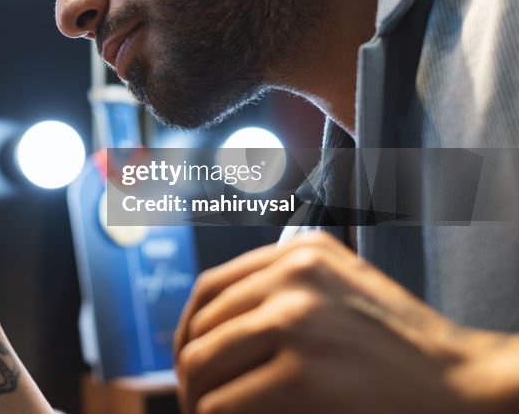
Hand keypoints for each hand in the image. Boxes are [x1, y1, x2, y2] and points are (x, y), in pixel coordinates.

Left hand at [174, 232, 515, 413]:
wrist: (464, 385)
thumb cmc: (404, 346)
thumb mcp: (342, 286)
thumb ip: (284, 285)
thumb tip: (213, 318)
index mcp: (299, 253)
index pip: (210, 288)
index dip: (188, 329)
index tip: (189, 358)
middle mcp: (291, 277)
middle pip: (200, 326)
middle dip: (190, 370)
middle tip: (197, 400)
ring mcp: (294, 322)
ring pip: (202, 364)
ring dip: (198, 398)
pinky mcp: (299, 376)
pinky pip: (222, 403)